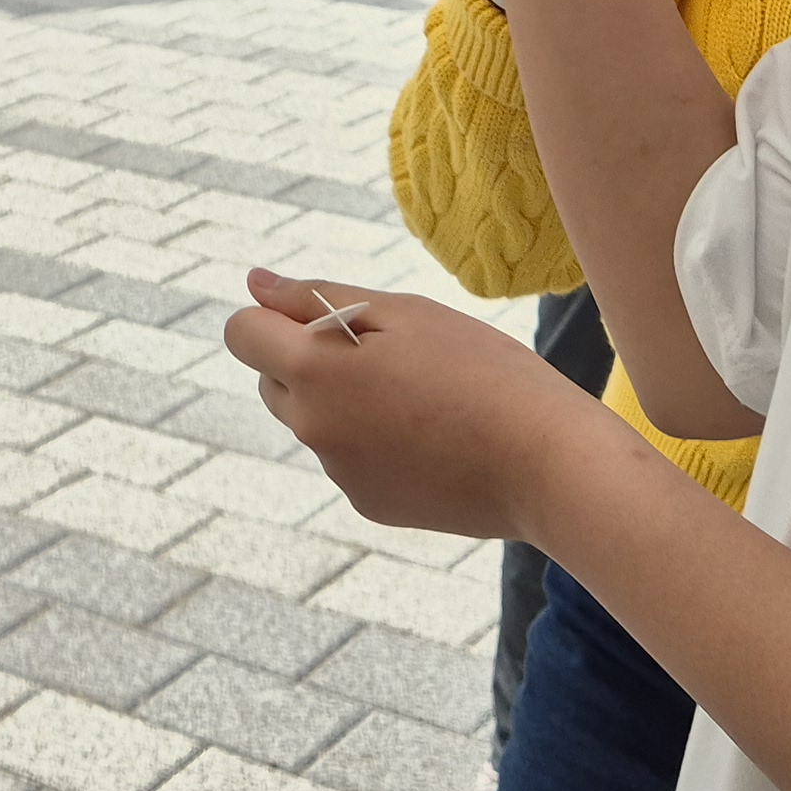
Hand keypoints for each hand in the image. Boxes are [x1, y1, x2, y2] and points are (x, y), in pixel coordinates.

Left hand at [221, 272, 624, 539]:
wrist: (548, 465)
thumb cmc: (484, 372)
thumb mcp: (404, 313)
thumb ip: (318, 298)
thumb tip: (255, 286)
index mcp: (313, 372)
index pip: (242, 333)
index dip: (274, 316)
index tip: (322, 316)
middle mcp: (311, 428)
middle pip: (274, 380)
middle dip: (309, 360)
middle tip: (389, 354)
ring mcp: (339, 473)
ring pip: (316, 421)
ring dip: (346, 403)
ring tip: (425, 398)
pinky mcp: (369, 504)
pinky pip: (351, 459)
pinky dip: (375, 444)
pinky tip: (435, 438)